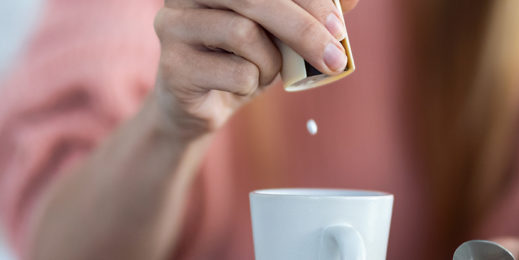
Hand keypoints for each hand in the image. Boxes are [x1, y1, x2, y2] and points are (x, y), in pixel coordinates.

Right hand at [152, 0, 358, 137]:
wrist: (202, 104)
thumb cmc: (243, 58)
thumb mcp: (279, 32)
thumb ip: (309, 11)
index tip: (338, 25)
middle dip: (303, 28)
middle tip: (335, 57)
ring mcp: (172, 25)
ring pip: (244, 33)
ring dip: (271, 62)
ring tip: (266, 72)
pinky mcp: (172, 65)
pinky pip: (236, 72)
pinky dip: (252, 85)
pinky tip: (239, 86)